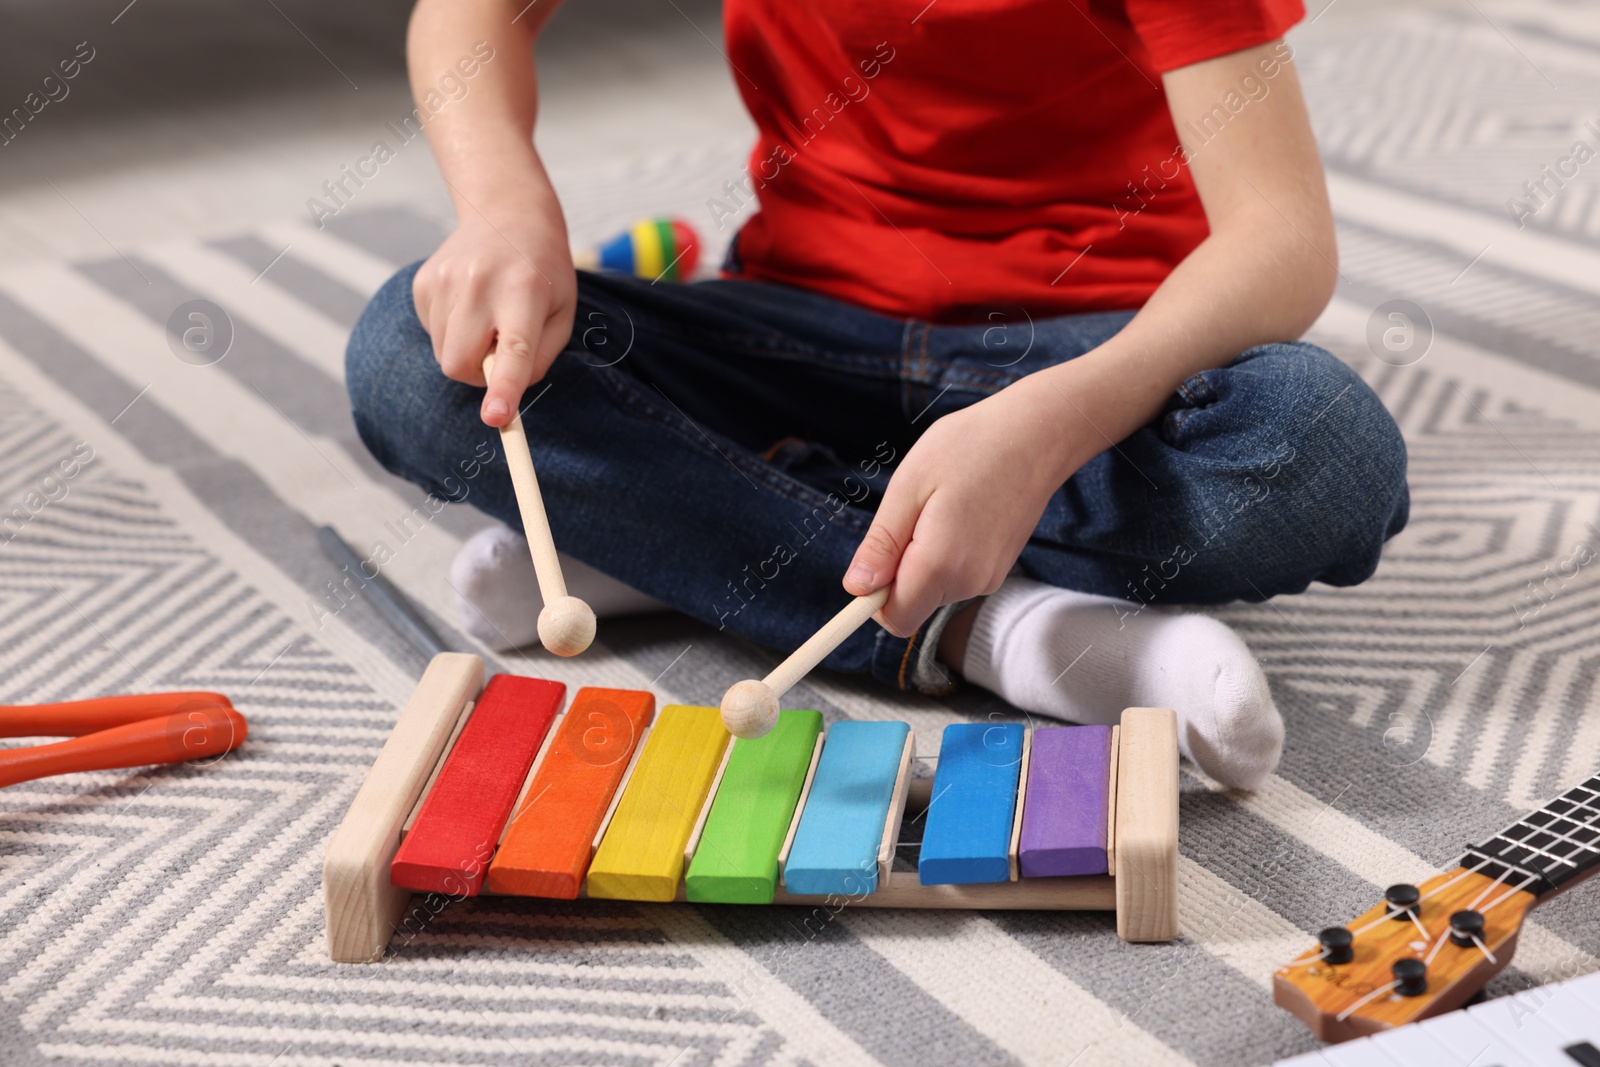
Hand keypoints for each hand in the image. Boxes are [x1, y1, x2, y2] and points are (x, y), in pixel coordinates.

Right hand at [412, 194, 575, 427]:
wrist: (508, 214)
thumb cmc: (544, 274)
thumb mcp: (562, 314)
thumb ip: (537, 359)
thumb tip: (501, 395)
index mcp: (525, 291)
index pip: (513, 349)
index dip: (503, 388)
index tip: (496, 419)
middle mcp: (480, 283)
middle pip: (461, 364)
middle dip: (477, 376)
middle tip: (500, 351)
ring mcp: (445, 279)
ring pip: (444, 354)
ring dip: (466, 351)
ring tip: (488, 315)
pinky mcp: (422, 282)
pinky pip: (432, 334)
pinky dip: (451, 332)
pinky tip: (469, 303)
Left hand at [842, 371, 1094, 635]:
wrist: (1038, 434)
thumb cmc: (970, 447)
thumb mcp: (909, 487)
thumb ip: (881, 545)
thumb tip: (856, 588)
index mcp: (941, 566)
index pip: (894, 620)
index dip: (872, 599)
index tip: (871, 560)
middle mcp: (969, 582)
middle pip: (913, 605)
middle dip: (896, 573)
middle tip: (910, 515)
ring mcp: (989, 577)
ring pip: (933, 589)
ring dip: (921, 559)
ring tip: (939, 506)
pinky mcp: (999, 567)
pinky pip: (955, 575)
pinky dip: (944, 553)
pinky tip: (958, 511)